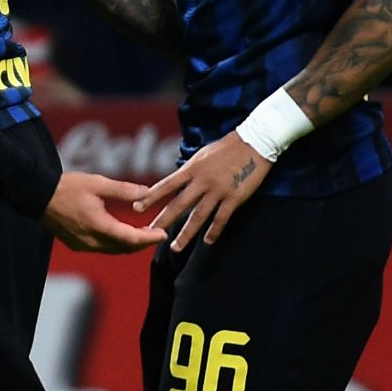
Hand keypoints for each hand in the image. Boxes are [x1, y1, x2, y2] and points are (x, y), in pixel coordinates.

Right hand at [41, 170, 166, 252]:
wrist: (37, 195)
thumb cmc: (66, 187)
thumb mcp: (97, 183)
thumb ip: (122, 190)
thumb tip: (147, 192)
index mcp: (98, 225)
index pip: (130, 238)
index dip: (149, 238)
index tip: (163, 235)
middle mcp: (91, 240)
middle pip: (124, 248)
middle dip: (142, 243)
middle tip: (155, 233)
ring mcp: (82, 245)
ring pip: (113, 251)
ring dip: (129, 244)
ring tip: (141, 233)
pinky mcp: (75, 244)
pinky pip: (101, 248)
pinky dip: (115, 244)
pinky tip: (118, 233)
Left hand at [133, 131, 272, 251]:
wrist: (254, 143)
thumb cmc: (226, 148)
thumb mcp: (201, 155)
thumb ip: (189, 171)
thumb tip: (176, 182)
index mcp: (192, 169)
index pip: (166, 185)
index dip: (151, 197)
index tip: (137, 208)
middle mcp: (202, 181)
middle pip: (179, 204)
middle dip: (163, 220)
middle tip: (150, 233)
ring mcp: (218, 191)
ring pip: (198, 216)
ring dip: (186, 233)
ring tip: (175, 247)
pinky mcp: (234, 198)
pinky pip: (221, 218)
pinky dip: (214, 231)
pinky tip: (207, 242)